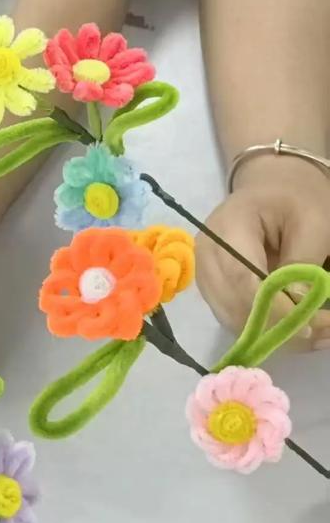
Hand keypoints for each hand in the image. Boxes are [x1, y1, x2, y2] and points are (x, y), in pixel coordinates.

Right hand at [197, 156, 329, 349]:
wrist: (269, 188)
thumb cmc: (294, 199)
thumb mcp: (313, 221)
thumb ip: (303, 262)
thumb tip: (299, 308)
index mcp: (227, 227)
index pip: (240, 277)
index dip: (271, 308)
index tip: (309, 327)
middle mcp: (204, 255)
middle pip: (231, 304)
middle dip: (275, 327)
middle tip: (322, 334)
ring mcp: (204, 273)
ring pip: (231, 318)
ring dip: (270, 333)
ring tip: (313, 332)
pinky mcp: (212, 288)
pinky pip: (234, 317)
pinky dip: (263, 328)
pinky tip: (292, 326)